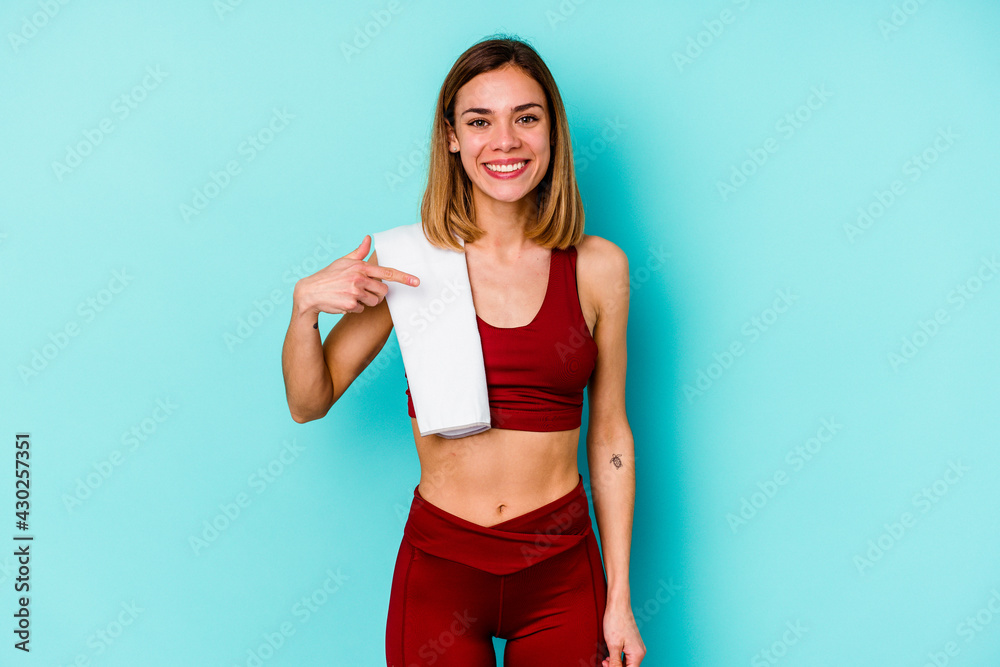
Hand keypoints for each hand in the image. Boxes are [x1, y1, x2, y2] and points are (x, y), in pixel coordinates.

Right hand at [292, 235, 418, 316]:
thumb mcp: (343, 261)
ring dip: (365, 302)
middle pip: (383, 291)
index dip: (404, 278)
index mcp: (360, 266)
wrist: (310, 292)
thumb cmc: (328, 276)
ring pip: (374, 301)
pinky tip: (343, 302)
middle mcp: (359, 278)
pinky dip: (355, 308)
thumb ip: (359, 252)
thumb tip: (369, 238)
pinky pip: (362, 309)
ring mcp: (354, 291)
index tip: (417, 282)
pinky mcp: (350, 304)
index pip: (387, 272)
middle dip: (377, 294)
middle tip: (363, 292)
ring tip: (351, 296)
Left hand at [602, 600, 645, 666]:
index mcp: (638, 654)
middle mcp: (640, 651)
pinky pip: (626, 655)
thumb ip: (615, 663)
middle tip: (604, 663)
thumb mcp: (613, 646)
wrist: (618, 605)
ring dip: (616, 663)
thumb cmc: (616, 621)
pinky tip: (610, 655)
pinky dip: (618, 657)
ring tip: (605, 659)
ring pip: (627, 662)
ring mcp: (636, 646)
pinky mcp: (632, 642)